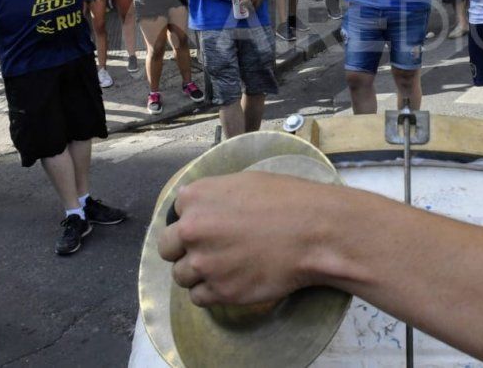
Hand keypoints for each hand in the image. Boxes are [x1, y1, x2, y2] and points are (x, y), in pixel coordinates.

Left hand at [158, 172, 326, 306]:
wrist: (315, 231)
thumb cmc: (288, 200)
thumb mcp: (245, 182)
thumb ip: (214, 197)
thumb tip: (203, 210)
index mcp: (195, 197)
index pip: (175, 214)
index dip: (192, 221)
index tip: (209, 227)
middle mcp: (191, 229)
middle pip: (167, 247)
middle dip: (184, 250)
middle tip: (210, 250)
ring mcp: (203, 263)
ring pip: (181, 275)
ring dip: (199, 273)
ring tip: (226, 267)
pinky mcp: (219, 291)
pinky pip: (199, 298)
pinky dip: (212, 292)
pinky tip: (232, 281)